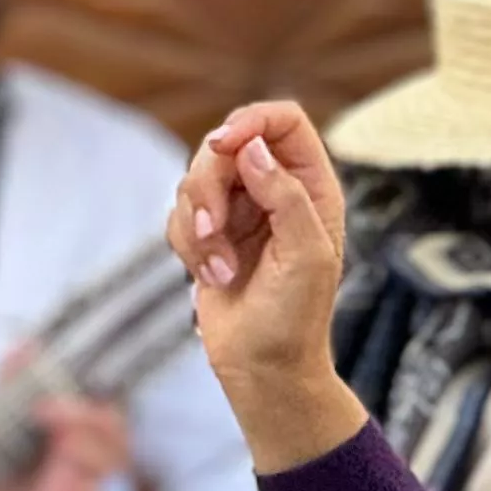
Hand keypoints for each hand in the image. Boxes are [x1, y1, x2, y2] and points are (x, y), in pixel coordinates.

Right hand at [173, 102, 367, 468]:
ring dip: (197, 226)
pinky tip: (212, 279)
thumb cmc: (295, 318)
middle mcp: (276, 191)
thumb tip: (251, 148)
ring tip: (220, 270)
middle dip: (208, 186)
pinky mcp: (209, 235)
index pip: (283, 121)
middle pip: (225, 145)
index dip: (250, 121)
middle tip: (213, 229)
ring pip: (194, 180)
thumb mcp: (306, 255)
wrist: (265, 369)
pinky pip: (178, 215)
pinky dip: (188, 247)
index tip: (223, 146)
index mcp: (312, 188)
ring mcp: (239, 211)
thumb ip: (284, 196)